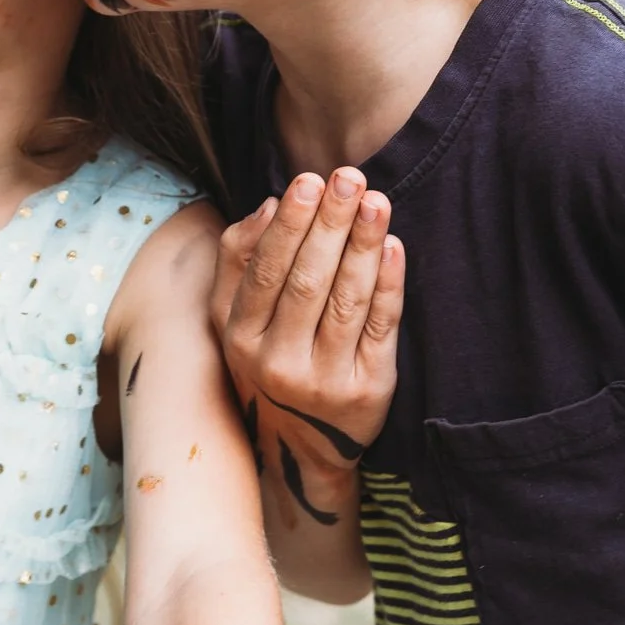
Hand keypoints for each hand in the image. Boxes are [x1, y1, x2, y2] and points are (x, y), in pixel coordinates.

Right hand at [212, 168, 403, 526]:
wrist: (302, 446)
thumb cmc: (266, 358)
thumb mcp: (231, 317)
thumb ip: (238, 259)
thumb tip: (266, 207)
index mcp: (242, 339)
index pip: (266, 272)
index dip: (289, 225)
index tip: (308, 181)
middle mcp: (279, 364)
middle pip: (308, 282)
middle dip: (330, 225)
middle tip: (348, 178)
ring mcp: (326, 381)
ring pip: (348, 301)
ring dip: (364, 245)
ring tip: (376, 201)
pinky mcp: (370, 389)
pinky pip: (382, 327)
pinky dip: (389, 283)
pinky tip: (393, 246)